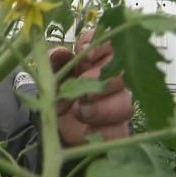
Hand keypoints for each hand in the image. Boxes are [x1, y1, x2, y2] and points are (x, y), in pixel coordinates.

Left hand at [50, 30, 132, 146]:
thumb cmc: (56, 92)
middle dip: (103, 80)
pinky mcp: (116, 131)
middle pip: (124, 75)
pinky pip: (120, 132)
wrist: (53, 126)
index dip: (101, 45)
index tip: (84, 53)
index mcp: (97, 61)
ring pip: (126, 104)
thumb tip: (63, 52)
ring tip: (81, 111)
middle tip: (84, 90)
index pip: (111, 44)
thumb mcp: (49, 75)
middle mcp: (112, 81)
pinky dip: (104, 132)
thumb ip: (53, 61)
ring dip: (103, 108)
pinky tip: (87, 131)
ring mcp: (117, 106)